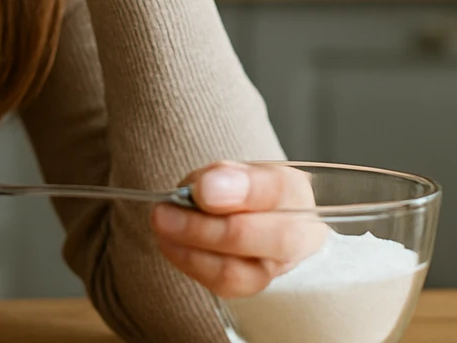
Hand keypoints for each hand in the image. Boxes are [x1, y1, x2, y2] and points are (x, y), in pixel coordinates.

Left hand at [150, 161, 329, 297]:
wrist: (245, 217)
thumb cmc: (238, 188)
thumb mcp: (231, 169)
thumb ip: (222, 176)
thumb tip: (203, 191)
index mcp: (294, 192)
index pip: (279, 191)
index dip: (242, 190)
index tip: (202, 188)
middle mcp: (297, 236)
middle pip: (263, 241)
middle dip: (207, 228)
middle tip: (163, 214)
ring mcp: (275, 269)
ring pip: (237, 271)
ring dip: (189, 249)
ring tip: (160, 225)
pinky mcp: (250, 288)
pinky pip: (220, 285)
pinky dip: (188, 262)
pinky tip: (169, 242)